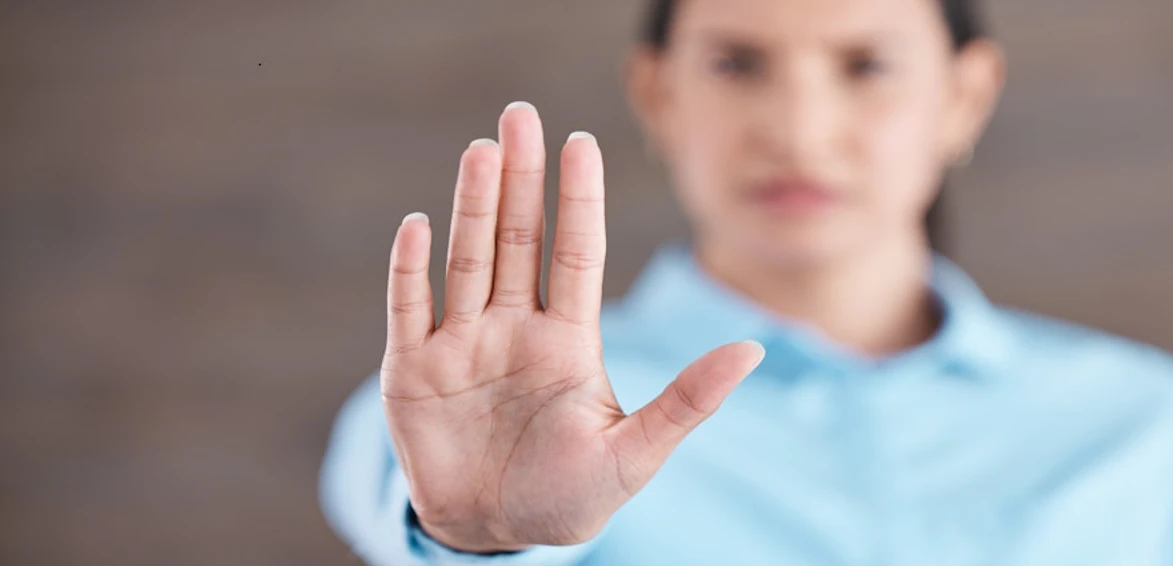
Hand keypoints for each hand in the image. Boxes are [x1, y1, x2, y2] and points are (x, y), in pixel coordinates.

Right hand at [379, 102, 765, 552]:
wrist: (494, 536)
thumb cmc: (569, 498)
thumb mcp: (635, 454)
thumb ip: (687, 401)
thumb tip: (753, 348)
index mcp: (568, 340)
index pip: (577, 254)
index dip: (579, 200)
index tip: (582, 143)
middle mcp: (514, 328)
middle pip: (520, 240)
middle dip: (521, 179)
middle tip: (520, 115)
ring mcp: (462, 345)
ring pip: (468, 260)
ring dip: (474, 207)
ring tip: (483, 151)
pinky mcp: (412, 371)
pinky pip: (408, 310)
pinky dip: (411, 271)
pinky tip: (419, 226)